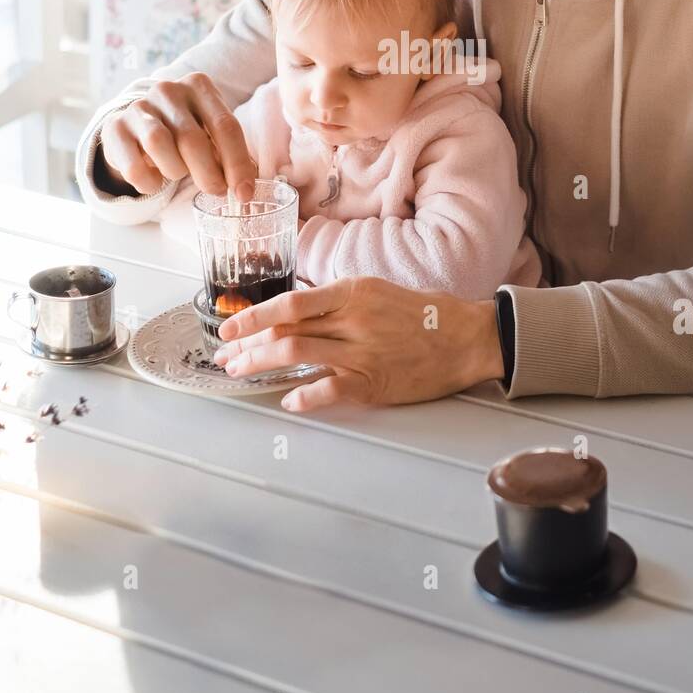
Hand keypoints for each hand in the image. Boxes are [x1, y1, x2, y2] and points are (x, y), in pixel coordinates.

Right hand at [100, 73, 256, 199]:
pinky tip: (154, 182)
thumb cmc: (184, 129)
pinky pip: (133, 165)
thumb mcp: (210, 131)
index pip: (225, 125)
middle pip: (192, 138)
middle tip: (215, 190)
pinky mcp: (115, 127)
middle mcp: (168, 90)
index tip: (243, 192)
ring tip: (177, 174)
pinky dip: (148, 182)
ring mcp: (139, 107)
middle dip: (209, 173)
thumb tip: (246, 187)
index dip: (237, 163)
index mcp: (199, 86)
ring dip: (174, 171)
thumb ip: (228, 152)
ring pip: (159, 145)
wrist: (138, 124)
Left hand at [212, 276, 503, 412]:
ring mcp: (362, 353)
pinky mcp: (374, 383)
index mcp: (353, 292)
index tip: (230, 326)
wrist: (467, 337)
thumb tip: (297, 313)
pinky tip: (288, 401)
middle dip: (247, 345)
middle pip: (285, 331)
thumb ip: (338, 301)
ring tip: (240, 372)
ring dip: (261, 365)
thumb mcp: (376, 291)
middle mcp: (353, 320)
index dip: (254, 316)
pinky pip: (329, 391)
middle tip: (225, 355)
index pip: (290, 303)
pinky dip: (304, 397)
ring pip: (297, 356)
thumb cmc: (425, 313)